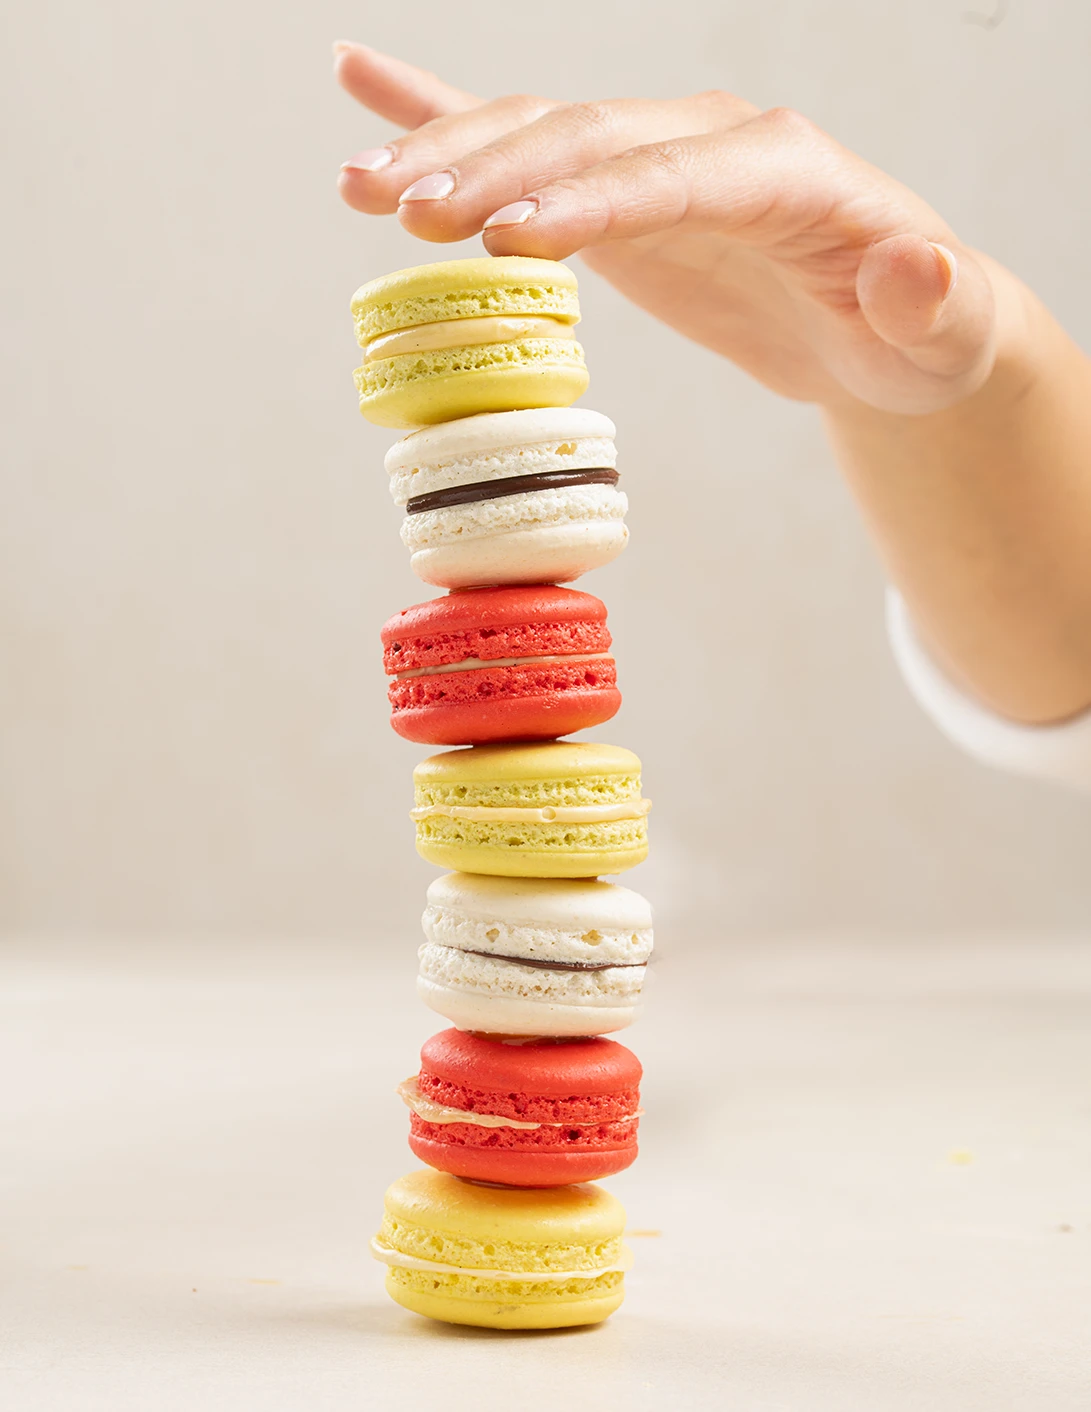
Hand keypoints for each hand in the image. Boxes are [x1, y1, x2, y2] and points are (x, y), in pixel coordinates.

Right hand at [334, 42, 1003, 415]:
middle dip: (496, 173)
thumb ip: (928, 300)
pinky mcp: (615, 191)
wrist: (883, 324)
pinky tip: (364, 81)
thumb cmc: (910, 332)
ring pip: (537, 133)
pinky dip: (442, 108)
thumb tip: (913, 268)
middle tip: (410, 215)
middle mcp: (708, 142)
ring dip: (446, 152)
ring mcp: (653, 158)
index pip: (675, 173)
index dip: (591, 200)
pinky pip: (523, 139)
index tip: (510, 234)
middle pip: (587, 140)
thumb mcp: (938, 330)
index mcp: (783, 169)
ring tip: (359, 186)